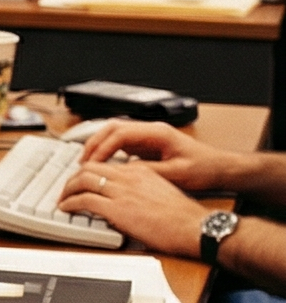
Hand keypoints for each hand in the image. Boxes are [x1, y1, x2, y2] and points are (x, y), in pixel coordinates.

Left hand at [59, 161, 211, 256]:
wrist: (194, 227)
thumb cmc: (183, 217)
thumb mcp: (160, 192)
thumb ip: (140, 189)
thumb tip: (125, 198)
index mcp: (140, 171)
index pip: (106, 165)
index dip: (89, 172)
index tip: (82, 180)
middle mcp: (129, 177)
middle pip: (89, 168)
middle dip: (73, 177)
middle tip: (67, 188)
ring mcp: (122, 191)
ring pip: (82, 180)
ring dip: (67, 189)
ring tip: (63, 198)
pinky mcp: (117, 208)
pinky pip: (84, 200)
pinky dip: (70, 202)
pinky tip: (66, 207)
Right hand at [75, 121, 244, 190]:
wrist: (221, 168)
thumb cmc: (205, 168)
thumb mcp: (176, 174)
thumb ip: (148, 172)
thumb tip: (122, 174)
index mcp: (158, 133)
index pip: (120, 133)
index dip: (102, 147)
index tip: (91, 163)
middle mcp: (151, 131)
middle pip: (112, 128)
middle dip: (93, 143)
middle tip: (82, 162)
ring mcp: (148, 137)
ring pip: (114, 134)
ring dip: (98, 146)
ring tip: (88, 163)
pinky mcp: (147, 145)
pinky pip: (120, 144)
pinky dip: (107, 152)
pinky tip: (103, 166)